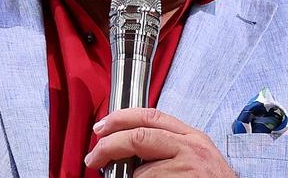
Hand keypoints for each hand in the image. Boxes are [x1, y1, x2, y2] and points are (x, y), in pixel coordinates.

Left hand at [85, 108, 235, 176]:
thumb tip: (125, 145)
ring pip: (141, 172)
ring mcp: (188, 169)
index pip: (151, 115)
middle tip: (94, 156)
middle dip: (110, 145)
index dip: (120, 118)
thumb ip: (166, 144)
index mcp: (192, 137)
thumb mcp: (194, 156)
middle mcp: (191, 148)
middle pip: (140, 136)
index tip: (101, 127)